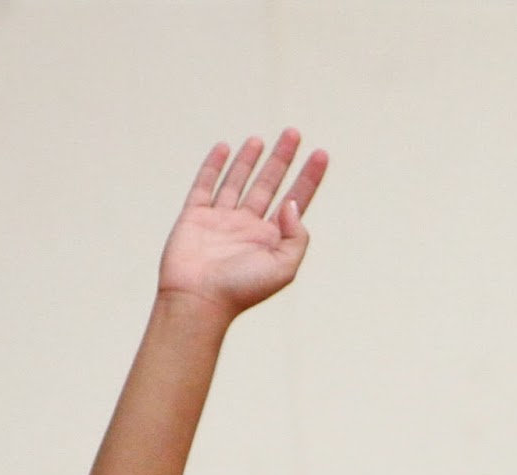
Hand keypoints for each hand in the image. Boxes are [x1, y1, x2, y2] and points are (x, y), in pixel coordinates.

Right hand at [157, 129, 327, 316]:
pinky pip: (205, 185)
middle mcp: (248, 226)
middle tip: (294, 132)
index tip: (322, 153)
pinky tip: (225, 148)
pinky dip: (214, 165)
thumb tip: (292, 202)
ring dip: (250, 160)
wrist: (199, 300)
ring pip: (238, 181)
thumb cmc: (242, 290)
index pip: (296, 199)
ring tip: (261, 139)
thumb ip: (296, 236)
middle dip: (282, 159)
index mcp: (271, 239)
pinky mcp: (195, 216)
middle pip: (269, 184)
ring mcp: (221, 220)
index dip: (309, 177)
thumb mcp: (284, 268)